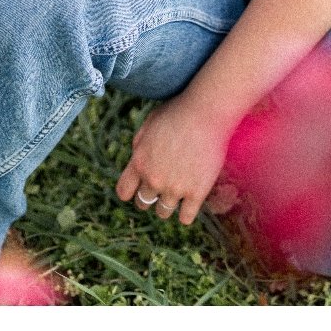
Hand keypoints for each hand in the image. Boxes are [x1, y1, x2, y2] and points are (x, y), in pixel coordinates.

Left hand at [115, 91, 236, 225]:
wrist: (207, 113)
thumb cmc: (178, 112)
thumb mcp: (149, 124)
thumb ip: (139, 146)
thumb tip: (136, 160)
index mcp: (139, 162)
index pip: (123, 191)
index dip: (131, 190)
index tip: (139, 187)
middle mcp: (153, 179)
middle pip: (143, 203)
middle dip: (150, 196)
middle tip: (162, 184)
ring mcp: (175, 188)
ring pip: (163, 212)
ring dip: (167, 204)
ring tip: (177, 191)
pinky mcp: (196, 193)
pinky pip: (186, 218)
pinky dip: (186, 213)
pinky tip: (190, 201)